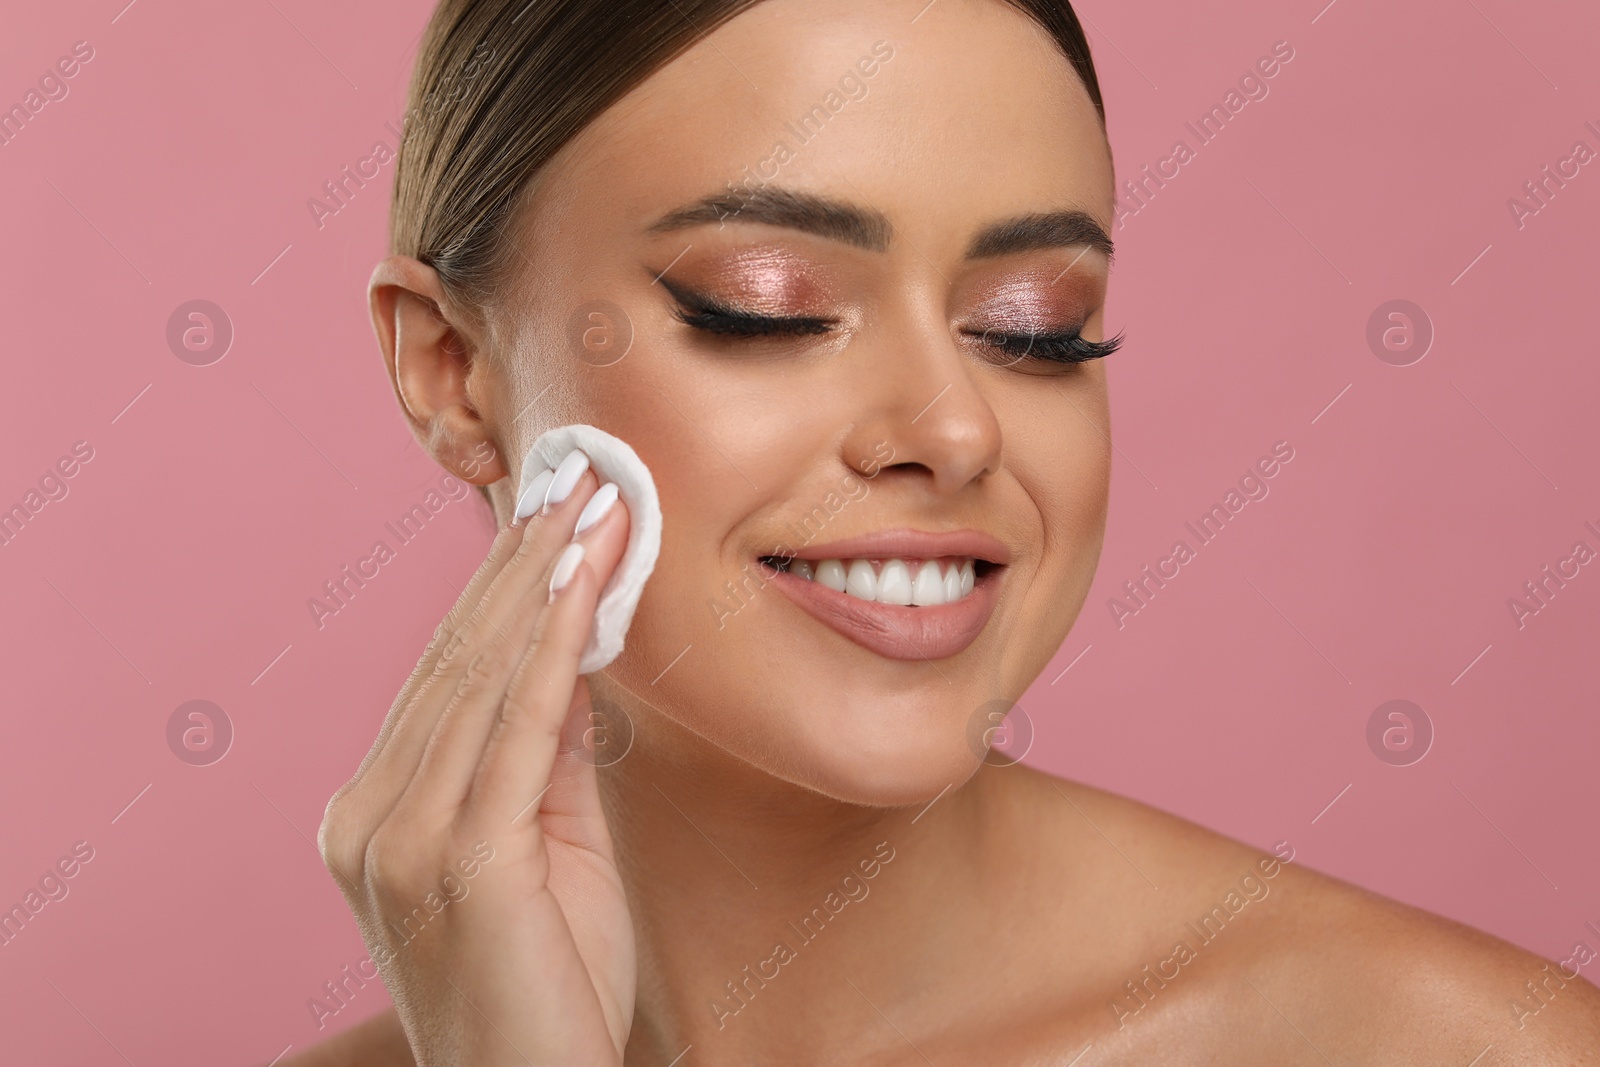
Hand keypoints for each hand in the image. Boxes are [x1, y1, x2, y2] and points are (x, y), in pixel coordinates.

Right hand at [318, 454, 635, 1065]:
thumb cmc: (551, 984)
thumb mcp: (547, 844)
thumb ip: (545, 752)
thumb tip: (571, 650)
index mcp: (374, 812)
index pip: (447, 673)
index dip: (502, 585)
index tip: (552, 511)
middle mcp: (368, 814)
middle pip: (456, 658)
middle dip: (523, 559)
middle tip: (582, 474)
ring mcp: (399, 837)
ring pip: (481, 675)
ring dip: (544, 578)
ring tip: (594, 502)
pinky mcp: (452, 858)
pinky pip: (514, 724)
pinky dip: (550, 641)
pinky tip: (579, 578)